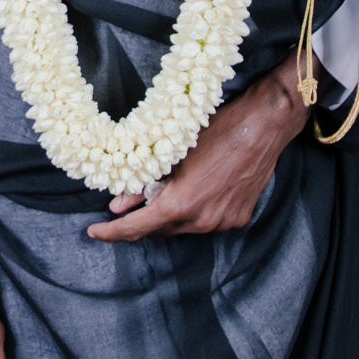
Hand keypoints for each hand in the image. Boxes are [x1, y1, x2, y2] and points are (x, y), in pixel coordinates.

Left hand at [87, 53, 313, 241]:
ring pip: (183, 228)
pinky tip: (194, 190)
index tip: (95, 232)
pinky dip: (192, 212)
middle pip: (159, 231)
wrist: (263, 127)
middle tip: (127, 204)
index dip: (112, 232)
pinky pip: (205, 221)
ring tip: (163, 191)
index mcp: (180, 205)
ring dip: (168, 215)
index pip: (136, 228)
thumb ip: (143, 184)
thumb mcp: (172, 154)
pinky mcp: (237, 218)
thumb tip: (118, 203)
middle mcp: (201, 221)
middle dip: (141, 221)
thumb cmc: (217, 131)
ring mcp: (222, 223)